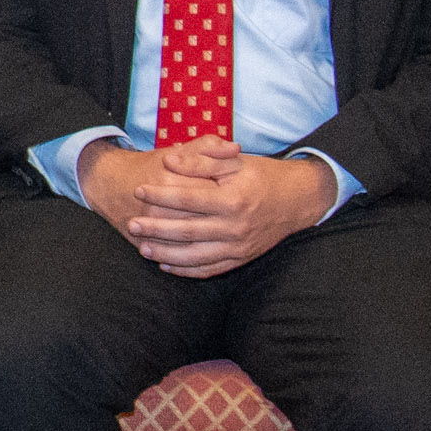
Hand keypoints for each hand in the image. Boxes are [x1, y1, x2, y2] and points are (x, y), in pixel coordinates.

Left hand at [78, 135, 326, 277]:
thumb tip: (169, 159)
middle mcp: (236, 227)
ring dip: (167, 254)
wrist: (298, 200)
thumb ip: (201, 160)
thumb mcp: (234, 161)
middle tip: (132, 225)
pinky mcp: (242, 259)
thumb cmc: (262, 176)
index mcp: (233, 200)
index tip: (138, 189)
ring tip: (143, 249)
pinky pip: (211, 269)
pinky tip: (167, 266)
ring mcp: (240, 246)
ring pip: (197, 256)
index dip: (161, 194)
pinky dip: (187, 271)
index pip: (189, 199)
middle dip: (157, 229)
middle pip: (189, 231)